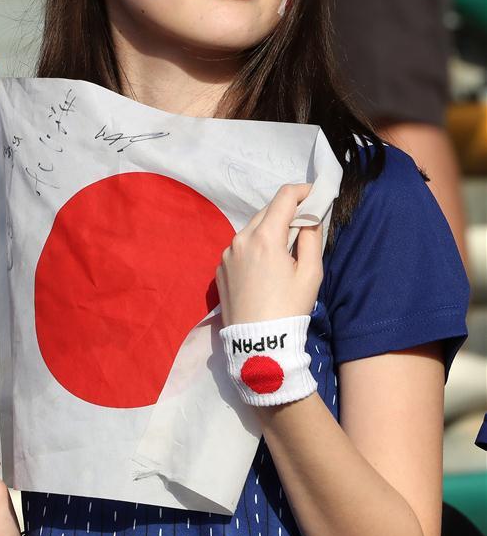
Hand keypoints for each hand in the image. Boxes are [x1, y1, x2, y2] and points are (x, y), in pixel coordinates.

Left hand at [216, 183, 322, 325]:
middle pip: (267, 211)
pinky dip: (254, 247)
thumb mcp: (310, 274)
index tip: (316, 195)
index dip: (303, 191)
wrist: (257, 344)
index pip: (284, 197)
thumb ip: (311, 238)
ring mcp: (226, 254)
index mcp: (265, 236)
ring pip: (251, 229)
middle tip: (305, 223)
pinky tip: (265, 267)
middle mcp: (241, 239)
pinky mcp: (220, 269)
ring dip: (269, 230)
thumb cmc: (289, 309)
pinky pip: (240, 248)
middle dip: (287, 211)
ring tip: (285, 248)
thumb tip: (310, 218)